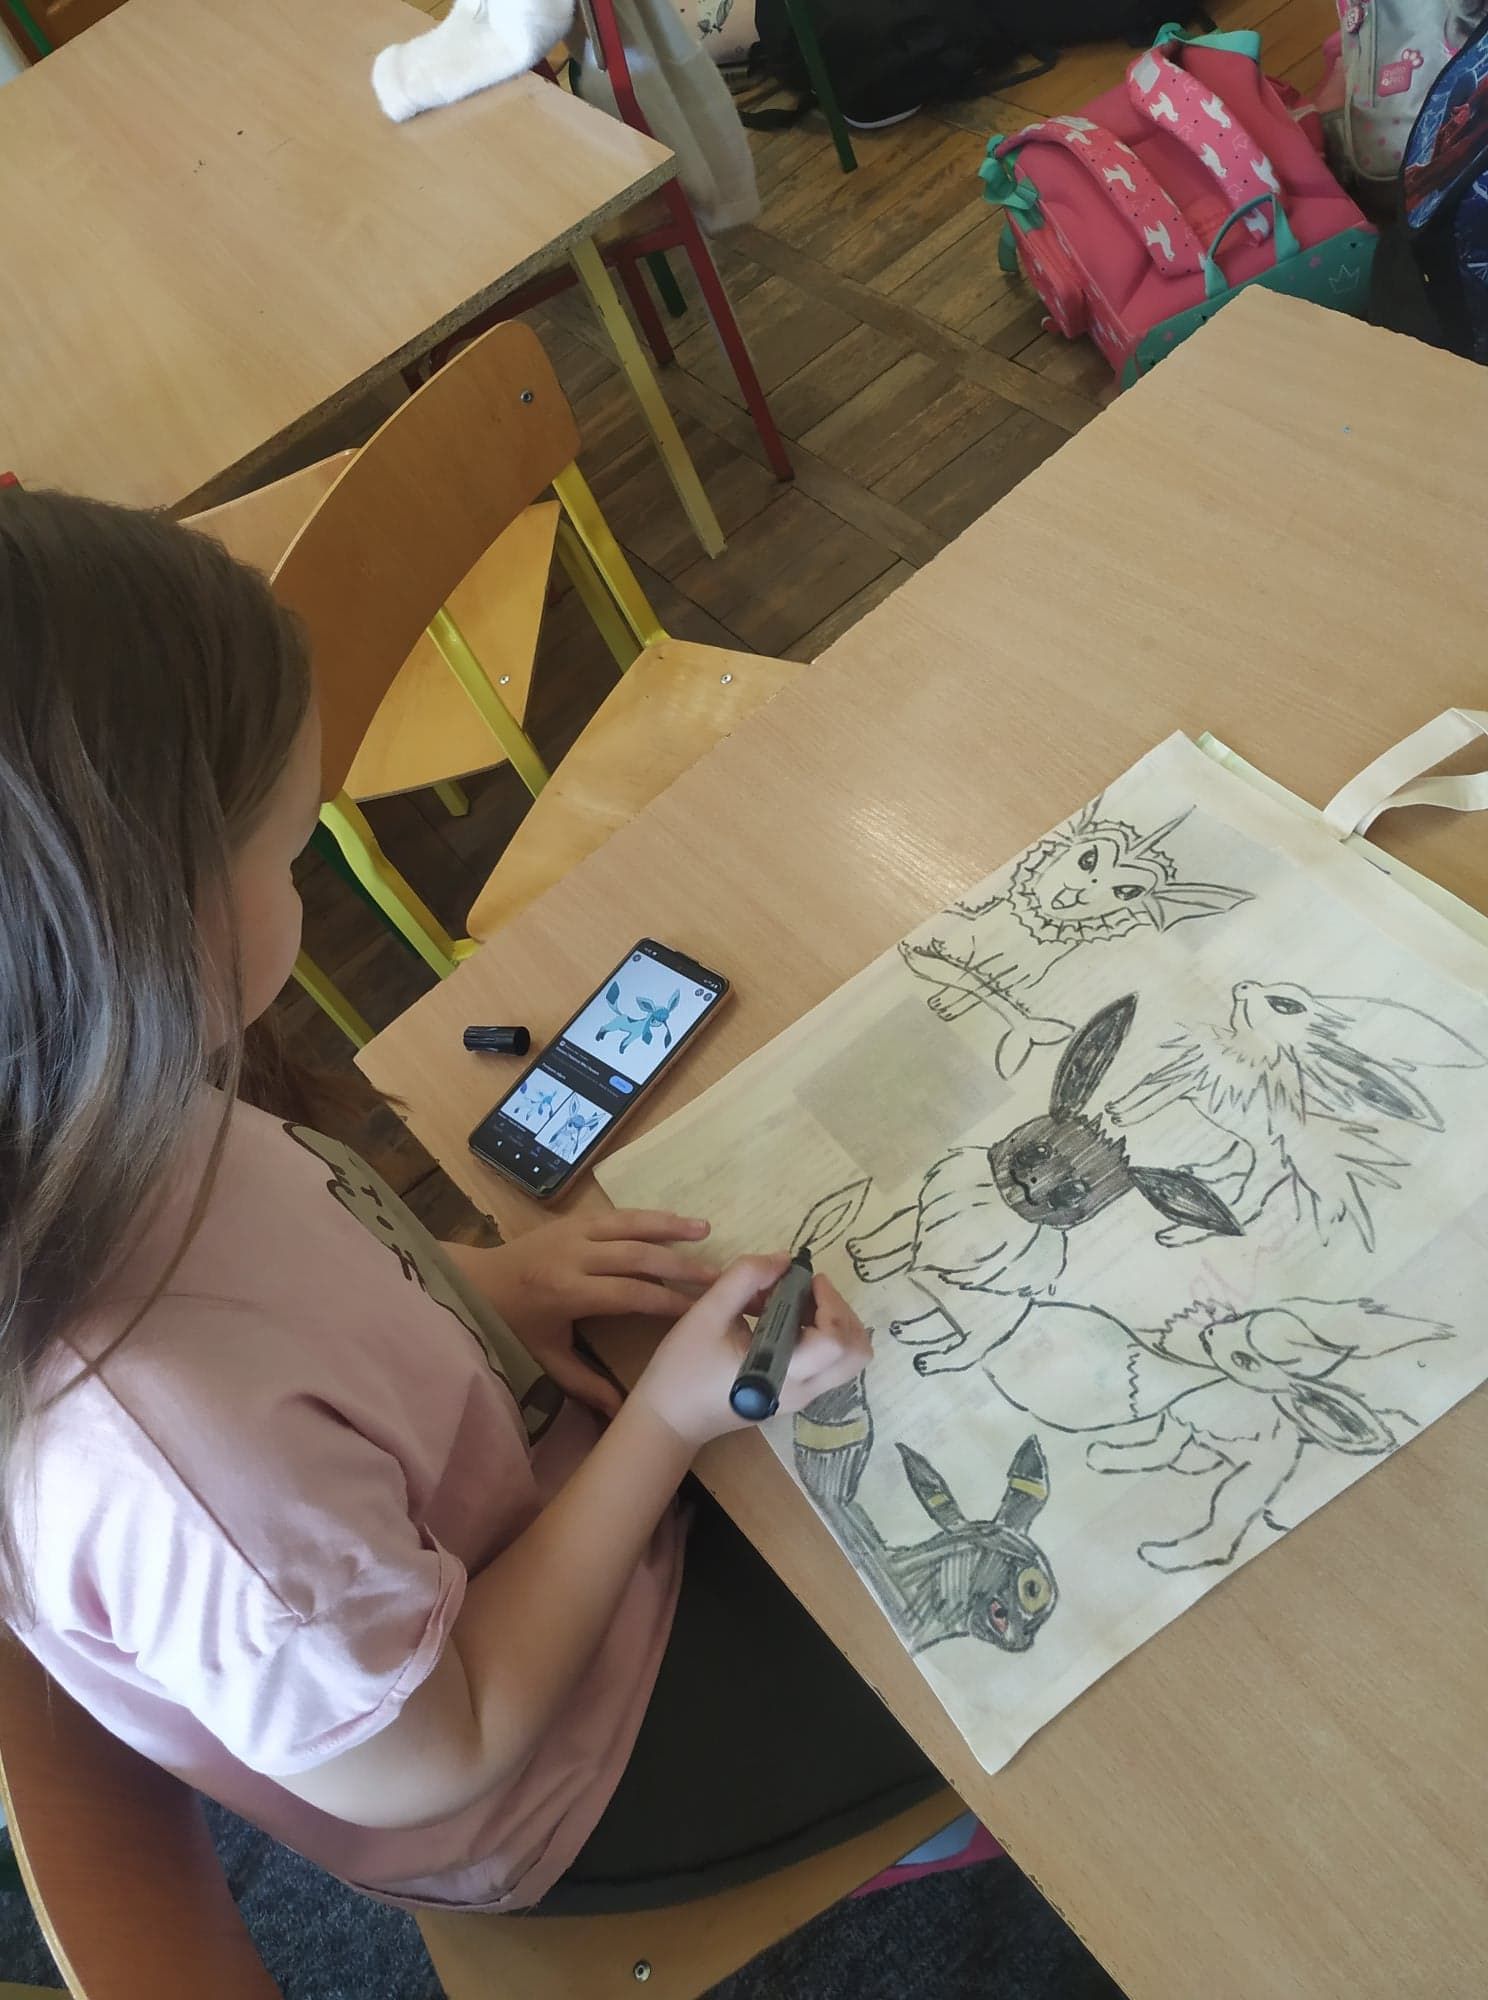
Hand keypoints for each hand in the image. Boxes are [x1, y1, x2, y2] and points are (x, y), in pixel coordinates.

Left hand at [447, 1212, 718, 1416]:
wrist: (476, 1282)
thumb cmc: (513, 1326)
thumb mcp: (546, 1359)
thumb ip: (585, 1384)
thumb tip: (623, 1413)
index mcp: (567, 1292)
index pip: (629, 1294)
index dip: (667, 1300)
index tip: (701, 1308)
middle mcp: (574, 1256)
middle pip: (637, 1255)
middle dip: (680, 1264)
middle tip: (718, 1274)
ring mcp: (573, 1232)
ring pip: (629, 1224)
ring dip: (669, 1226)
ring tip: (705, 1230)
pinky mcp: (572, 1219)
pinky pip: (616, 1214)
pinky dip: (647, 1216)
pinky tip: (673, 1219)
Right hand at [633, 1255, 871, 1454]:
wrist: (668, 1419)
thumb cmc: (682, 1369)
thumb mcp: (706, 1313)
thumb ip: (744, 1278)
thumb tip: (783, 1260)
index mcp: (782, 1374)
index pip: (835, 1341)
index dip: (831, 1303)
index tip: (807, 1280)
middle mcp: (801, 1390)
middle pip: (857, 1353)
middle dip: (841, 1313)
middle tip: (808, 1292)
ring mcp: (801, 1397)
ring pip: (846, 1360)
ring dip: (832, 1323)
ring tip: (793, 1304)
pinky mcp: (793, 1396)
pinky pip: (827, 1364)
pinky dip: (819, 1336)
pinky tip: (781, 1321)